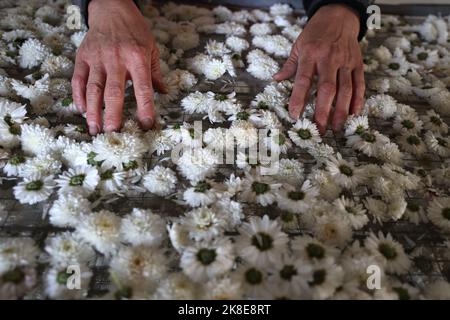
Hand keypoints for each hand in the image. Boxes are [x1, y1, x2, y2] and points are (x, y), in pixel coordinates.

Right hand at [71, 0, 166, 134]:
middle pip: (113, 92)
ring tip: (94, 129)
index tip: (146, 125)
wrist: (112, 8)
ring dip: (93, 111)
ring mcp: (97, 58)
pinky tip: (81, 110)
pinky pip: (78, 79)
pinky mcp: (83, 56)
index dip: (145, 108)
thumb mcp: (151, 49)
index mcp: (137, 58)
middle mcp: (116, 59)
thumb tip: (164, 93)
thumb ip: (155, 73)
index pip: (143, 88)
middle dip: (113, 115)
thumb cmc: (135, 31)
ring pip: (93, 89)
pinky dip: (78, 96)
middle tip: (113, 134)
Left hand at [274, 4, 364, 133]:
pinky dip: (358, 100)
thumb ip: (289, 65)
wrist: (339, 16)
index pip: (303, 80)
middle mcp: (329, 58)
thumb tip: (276, 79)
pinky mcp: (358, 64)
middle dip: (324, 111)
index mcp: (311, 54)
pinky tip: (354, 114)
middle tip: (319, 129)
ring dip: (342, 110)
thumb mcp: (298, 45)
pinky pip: (360, 84)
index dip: (299, 99)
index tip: (295, 115)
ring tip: (336, 127)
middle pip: (327, 88)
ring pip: (346, 89)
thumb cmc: (315, 33)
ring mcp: (346, 61)